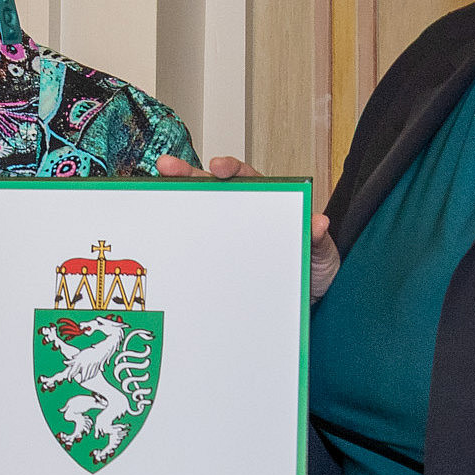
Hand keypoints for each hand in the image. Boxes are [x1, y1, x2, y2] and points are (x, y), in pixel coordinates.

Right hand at [155, 154, 338, 299]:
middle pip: (211, 189)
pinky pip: (195, 251)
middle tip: (167, 167)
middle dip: (187, 174)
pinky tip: (156, 236)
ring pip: (196, 215)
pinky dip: (175, 243)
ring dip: (173, 202)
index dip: (231, 169)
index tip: (218, 168)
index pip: (247, 180)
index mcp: (268, 207)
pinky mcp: (218, 263)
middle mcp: (243, 218)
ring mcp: (228, 239)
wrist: (308, 308)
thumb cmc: (316, 274)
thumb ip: (320, 241)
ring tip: (151, 193)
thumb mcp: (323, 257)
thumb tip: (319, 223)